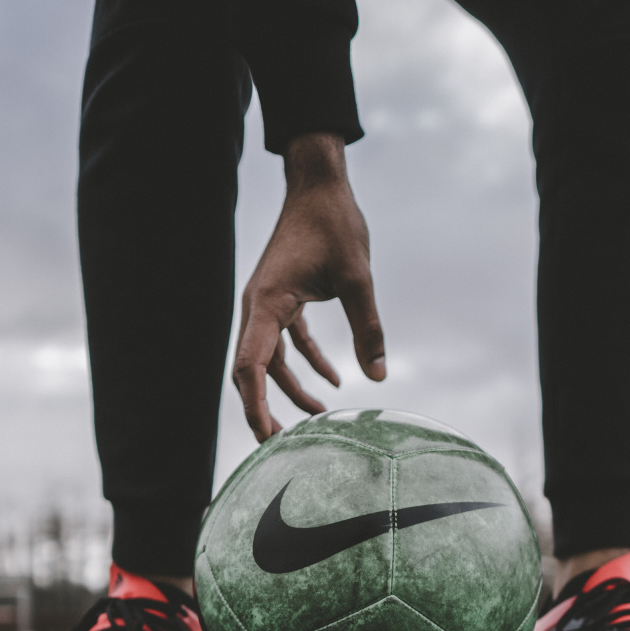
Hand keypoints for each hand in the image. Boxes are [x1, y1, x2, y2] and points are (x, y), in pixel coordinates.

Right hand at [233, 133, 385, 441]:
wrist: (320, 183)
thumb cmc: (334, 223)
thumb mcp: (358, 277)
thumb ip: (368, 327)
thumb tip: (378, 376)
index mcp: (267, 303)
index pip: (251, 366)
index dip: (255, 405)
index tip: (266, 436)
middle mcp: (259, 307)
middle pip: (252, 370)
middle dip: (264, 409)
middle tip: (278, 447)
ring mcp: (269, 304)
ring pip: (271, 360)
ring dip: (291, 389)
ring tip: (320, 419)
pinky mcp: (283, 299)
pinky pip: (288, 342)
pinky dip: (307, 362)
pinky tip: (334, 381)